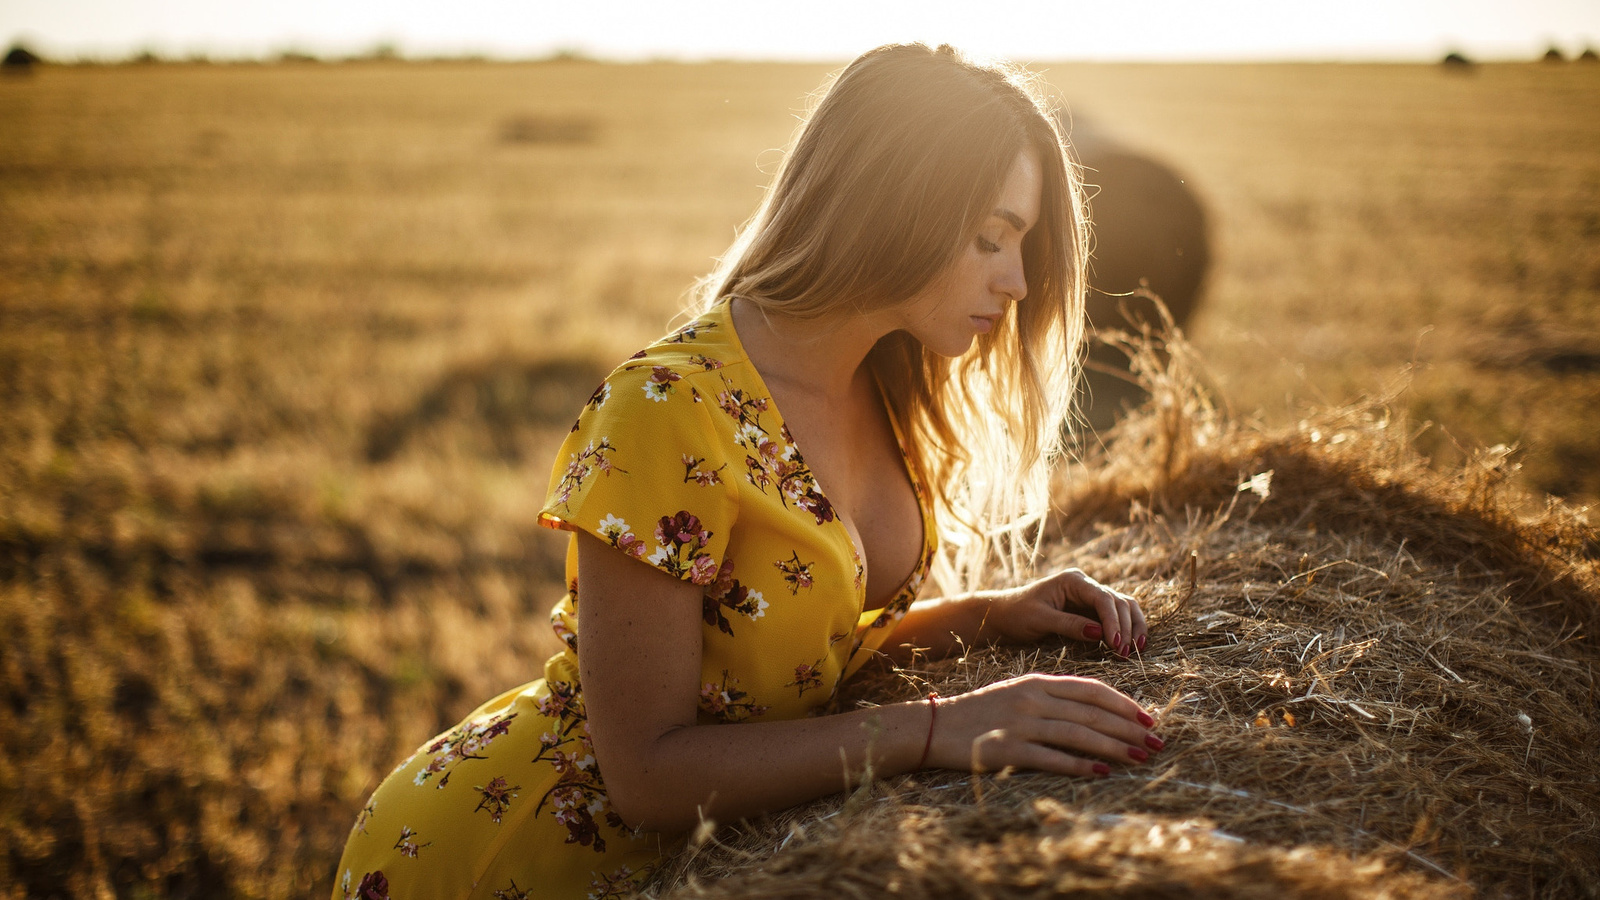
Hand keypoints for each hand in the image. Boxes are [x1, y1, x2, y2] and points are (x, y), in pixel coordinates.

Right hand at [925, 674, 1160, 775]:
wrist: (935, 726)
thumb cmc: (981, 711)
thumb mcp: (1018, 692)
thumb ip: (1053, 697)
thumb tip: (1095, 712)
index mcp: (1037, 682)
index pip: (1092, 689)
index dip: (1124, 704)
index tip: (1148, 718)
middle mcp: (1033, 699)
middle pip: (1092, 713)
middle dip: (1130, 729)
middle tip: (1157, 742)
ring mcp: (1021, 724)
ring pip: (1079, 734)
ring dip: (1115, 747)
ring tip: (1140, 757)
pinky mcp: (1009, 750)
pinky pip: (1052, 758)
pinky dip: (1080, 765)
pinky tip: (1103, 771)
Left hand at [984, 568, 1146, 656]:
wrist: (1004, 615)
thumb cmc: (1017, 614)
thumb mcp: (1040, 620)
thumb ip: (1069, 624)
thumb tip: (1100, 634)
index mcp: (1072, 581)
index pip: (1103, 598)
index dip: (1114, 621)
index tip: (1116, 644)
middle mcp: (1085, 585)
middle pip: (1119, 602)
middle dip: (1126, 627)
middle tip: (1125, 653)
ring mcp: (1090, 597)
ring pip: (1124, 607)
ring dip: (1133, 627)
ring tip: (1136, 649)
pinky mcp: (1091, 611)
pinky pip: (1117, 617)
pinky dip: (1127, 629)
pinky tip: (1132, 644)